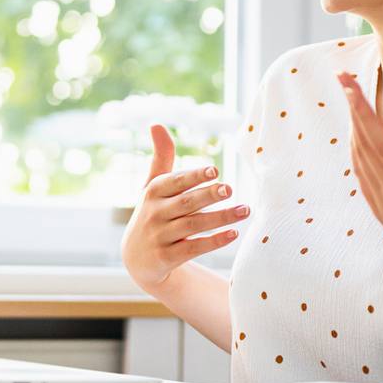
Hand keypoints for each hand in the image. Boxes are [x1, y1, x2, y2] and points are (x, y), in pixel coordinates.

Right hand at [120, 124, 250, 292]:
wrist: (137, 258)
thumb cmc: (152, 213)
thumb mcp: (152, 186)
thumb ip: (161, 157)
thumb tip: (156, 123)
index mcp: (152, 192)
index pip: (174, 182)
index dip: (194, 176)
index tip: (215, 170)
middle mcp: (154, 214)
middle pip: (186, 203)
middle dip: (208, 195)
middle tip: (230, 188)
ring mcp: (159, 237)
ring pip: (193, 225)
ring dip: (220, 218)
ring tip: (245, 210)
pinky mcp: (166, 259)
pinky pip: (193, 248)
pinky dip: (214, 241)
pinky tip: (234, 233)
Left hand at [337, 72, 382, 300]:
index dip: (364, 113)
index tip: (350, 86)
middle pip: (365, 145)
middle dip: (352, 109)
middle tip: (342, 77)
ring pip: (360, 159)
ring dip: (352, 127)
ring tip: (349, 99)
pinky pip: (363, 176)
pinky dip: (356, 152)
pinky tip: (356, 142)